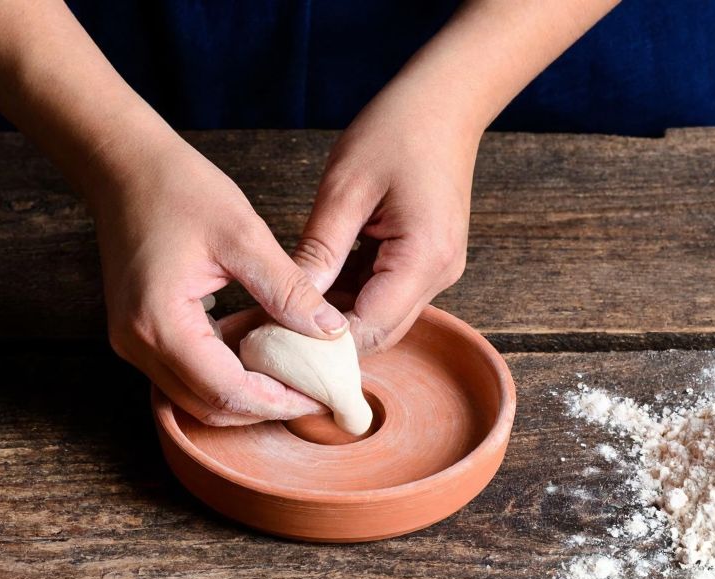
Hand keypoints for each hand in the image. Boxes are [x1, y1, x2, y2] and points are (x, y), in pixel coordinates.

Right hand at [93, 134, 346, 425]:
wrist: (124, 167)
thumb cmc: (178, 190)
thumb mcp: (244, 236)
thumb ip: (287, 289)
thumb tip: (330, 332)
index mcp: (161, 322)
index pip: (226, 390)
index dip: (277, 402)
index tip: (319, 396)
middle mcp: (138, 344)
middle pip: (209, 406)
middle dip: (264, 408)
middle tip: (313, 393)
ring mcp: (132, 342)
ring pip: (195, 397)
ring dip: (244, 397)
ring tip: (292, 379)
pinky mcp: (137, 334)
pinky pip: (184, 374)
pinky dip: (224, 376)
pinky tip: (259, 357)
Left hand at [292, 88, 479, 353]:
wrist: (445, 101)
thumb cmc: (396, 130)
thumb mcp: (344, 188)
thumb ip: (319, 250)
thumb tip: (290, 300)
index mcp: (422, 258)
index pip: (367, 329)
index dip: (319, 342)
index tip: (271, 337)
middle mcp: (437, 275)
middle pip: (376, 334)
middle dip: (325, 338)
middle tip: (269, 330)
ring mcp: (436, 270)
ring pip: (380, 318)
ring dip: (335, 317)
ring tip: (284, 306)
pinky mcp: (426, 260)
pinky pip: (385, 294)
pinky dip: (350, 295)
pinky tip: (313, 282)